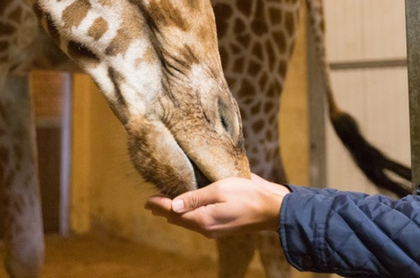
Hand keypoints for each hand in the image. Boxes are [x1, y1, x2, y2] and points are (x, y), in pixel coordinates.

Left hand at [145, 174, 289, 238]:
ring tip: (166, 202)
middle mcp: (206, 228)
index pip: (174, 213)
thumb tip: (173, 205)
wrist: (273, 209)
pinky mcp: (222, 226)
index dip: (159, 205)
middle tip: (151, 201)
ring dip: (176, 212)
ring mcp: (215, 230)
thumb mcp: (219, 189)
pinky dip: (189, 213)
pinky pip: (199, 221)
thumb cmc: (247, 195)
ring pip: (188, 222)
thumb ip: (195, 197)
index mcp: (203, 220)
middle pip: (179, 220)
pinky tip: (188, 206)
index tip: (147, 200)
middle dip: (165, 209)